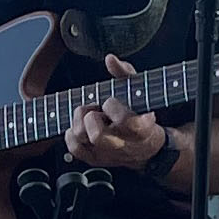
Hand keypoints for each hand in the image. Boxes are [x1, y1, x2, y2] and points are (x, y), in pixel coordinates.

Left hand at [64, 56, 166, 175]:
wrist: (147, 147)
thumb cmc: (141, 114)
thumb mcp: (139, 92)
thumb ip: (126, 73)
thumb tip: (110, 59)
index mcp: (141, 129)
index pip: (124, 121)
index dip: (112, 107)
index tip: (111, 101)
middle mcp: (124, 145)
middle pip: (97, 135)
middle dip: (91, 116)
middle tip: (96, 110)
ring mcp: (108, 154)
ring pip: (82, 138)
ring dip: (79, 121)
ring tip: (90, 116)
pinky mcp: (95, 159)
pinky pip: (74, 148)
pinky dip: (71, 134)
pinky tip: (80, 126)